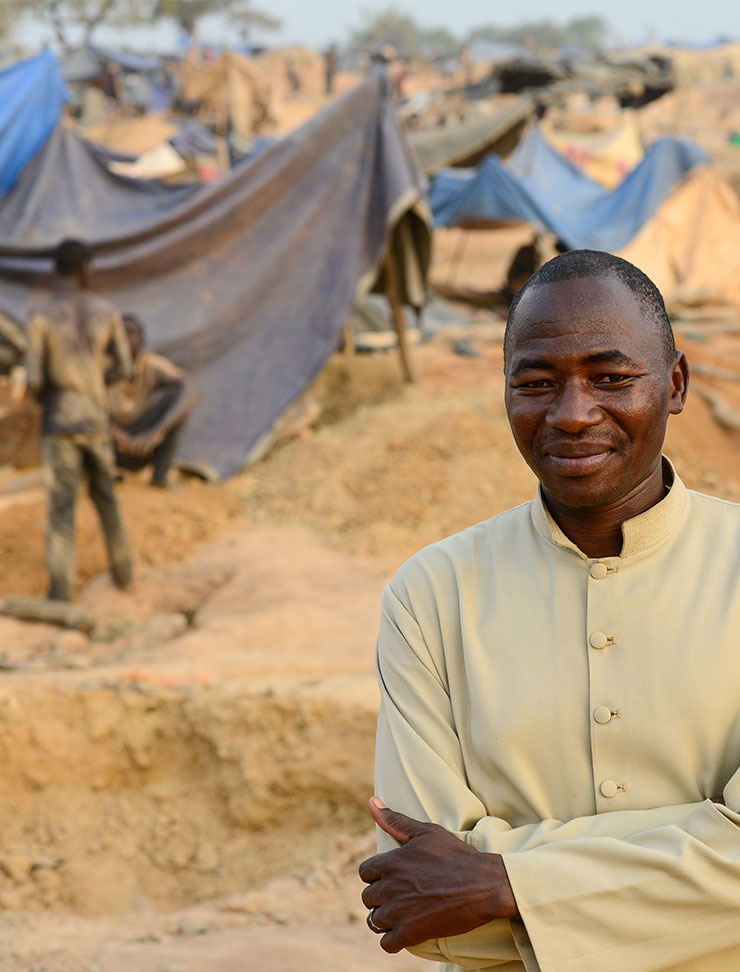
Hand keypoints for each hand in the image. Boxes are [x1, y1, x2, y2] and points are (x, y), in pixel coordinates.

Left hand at [358, 797, 517, 953]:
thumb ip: (394, 820)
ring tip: (402, 913)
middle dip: (380, 896)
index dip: (376, 875)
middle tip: (400, 895)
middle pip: (367, 897)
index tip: (390, 877)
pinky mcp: (411, 933)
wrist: (482, 885)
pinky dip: (393, 940)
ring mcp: (399, 912)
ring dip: (385, 918)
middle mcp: (389, 887)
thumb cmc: (455, 855)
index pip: (364, 873)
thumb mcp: (426, 832)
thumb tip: (372, 801)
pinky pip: (387, 943)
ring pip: (374, 920)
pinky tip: (406, 931)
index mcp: (390, 862)